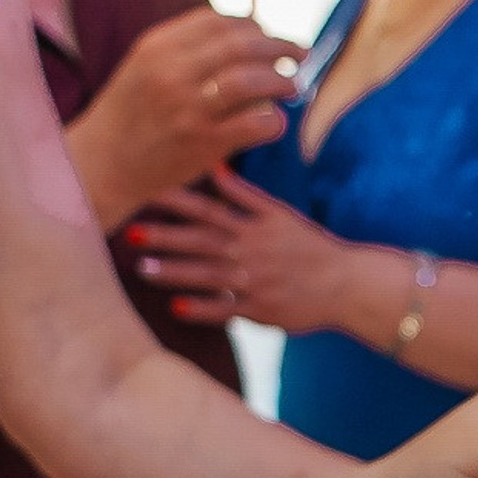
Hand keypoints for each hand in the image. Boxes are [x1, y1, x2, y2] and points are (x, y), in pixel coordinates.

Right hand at [67, 12, 301, 229]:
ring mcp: (188, 108)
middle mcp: (172, 72)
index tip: (267, 35)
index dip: (252, 26)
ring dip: (282, 81)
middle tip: (299, 54)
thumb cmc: (131, 116)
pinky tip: (276, 122)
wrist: (103, 164)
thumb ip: (186, 50)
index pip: (217, 21)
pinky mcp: (202, 142)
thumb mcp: (146, 68)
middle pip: (242, 44)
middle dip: (279, 46)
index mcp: (157, 47)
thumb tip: (248, 34)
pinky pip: (254, 124)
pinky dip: (274, 120)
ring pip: (252, 81)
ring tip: (292, 87)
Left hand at [129, 168, 345, 329]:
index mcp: (253, 226)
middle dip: (166, 236)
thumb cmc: (310, 247)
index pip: (208, 208)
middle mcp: (250, 251)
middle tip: (130, 233)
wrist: (346, 284)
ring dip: (175, 272)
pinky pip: (228, 309)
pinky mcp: (261, 309)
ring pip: (209, 274)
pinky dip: (203, 309)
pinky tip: (176, 308)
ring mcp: (255, 281)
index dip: (176, 200)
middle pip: (202, 241)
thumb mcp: (280, 215)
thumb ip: (244, 195)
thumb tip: (214, 167)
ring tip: (142, 270)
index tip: (146, 191)